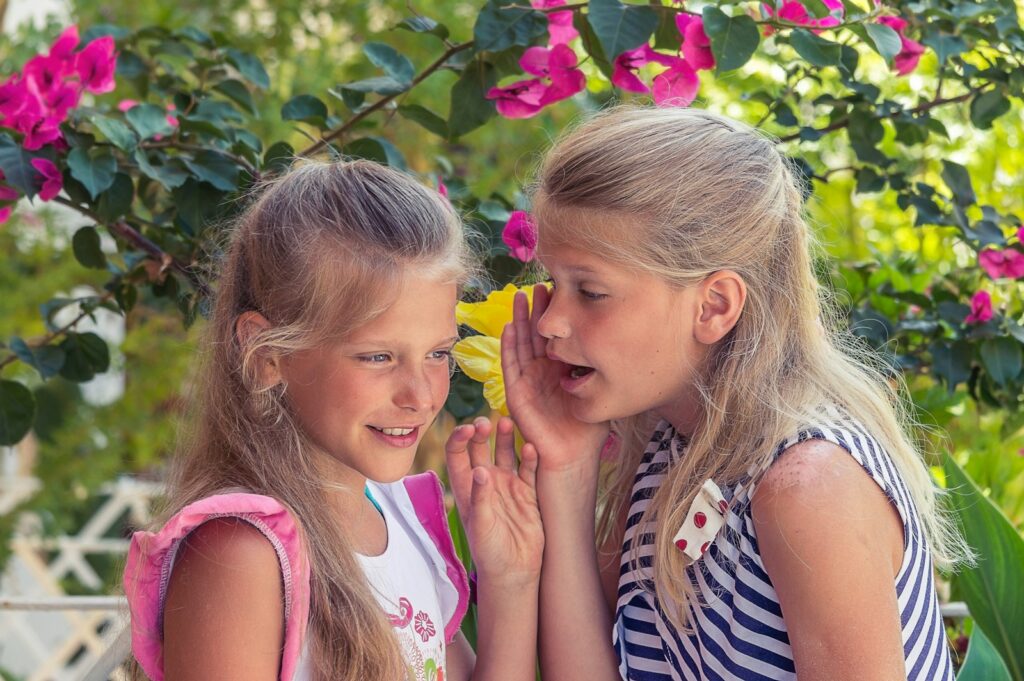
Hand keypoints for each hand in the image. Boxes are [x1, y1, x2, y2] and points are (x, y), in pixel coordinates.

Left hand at [445, 416, 543, 585]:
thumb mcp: (481, 526)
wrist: (515, 571)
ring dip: (506, 437)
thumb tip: (480, 470)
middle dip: (482, 432)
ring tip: (508, 422)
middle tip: (486, 422)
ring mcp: (508, 485)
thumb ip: (481, 497)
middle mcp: (486, 482)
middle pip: (480, 448)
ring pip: (505, 452)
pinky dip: (530, 458)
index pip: (457, 455)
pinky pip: (528, 469)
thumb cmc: (490, 552)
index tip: (467, 429)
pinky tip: (531, 447)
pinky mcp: (528, 492)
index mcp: (466, 488)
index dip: (459, 439)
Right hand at [502, 286, 609, 473]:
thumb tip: (625, 342)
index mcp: (559, 370)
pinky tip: (509, 326)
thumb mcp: (601, 392)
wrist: (574, 458)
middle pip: (535, 334)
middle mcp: (541, 373)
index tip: (559, 288)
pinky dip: (508, 346)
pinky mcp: (517, 395)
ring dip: (519, 321)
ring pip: (520, 345)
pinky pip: (510, 366)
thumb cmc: (589, 431)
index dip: (555, 314)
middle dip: (536, 310)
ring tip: (521, 297)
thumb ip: (603, 371)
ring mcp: (527, 383)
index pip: (554, 335)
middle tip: (539, 284)